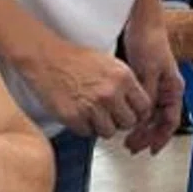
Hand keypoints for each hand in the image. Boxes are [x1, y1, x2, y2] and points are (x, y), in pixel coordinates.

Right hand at [16, 36, 151, 138]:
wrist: (47, 58)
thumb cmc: (78, 60)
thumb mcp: (111, 64)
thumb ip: (127, 84)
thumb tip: (139, 106)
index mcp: (123, 77)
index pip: (144, 107)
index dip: (138, 113)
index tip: (131, 114)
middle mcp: (110, 92)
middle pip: (129, 123)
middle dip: (120, 122)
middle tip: (110, 116)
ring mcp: (92, 106)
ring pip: (109, 132)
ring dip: (102, 127)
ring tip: (93, 114)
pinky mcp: (74, 117)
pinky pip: (87, 133)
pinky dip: (84, 127)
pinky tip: (79, 114)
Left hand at [123, 14, 183, 155]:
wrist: (143, 24)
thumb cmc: (149, 43)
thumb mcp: (148, 72)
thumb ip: (147, 96)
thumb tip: (142, 117)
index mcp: (173, 89)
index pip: (171, 121)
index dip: (161, 138)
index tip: (150, 149)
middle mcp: (167, 90)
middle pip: (160, 121)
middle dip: (147, 136)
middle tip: (131, 147)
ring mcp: (157, 86)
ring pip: (150, 115)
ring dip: (140, 128)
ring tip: (126, 137)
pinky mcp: (145, 82)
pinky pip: (142, 105)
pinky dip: (134, 115)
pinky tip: (123, 119)